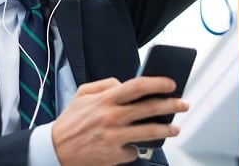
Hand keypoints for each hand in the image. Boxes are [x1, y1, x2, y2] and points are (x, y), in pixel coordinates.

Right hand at [51, 76, 189, 165]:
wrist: (55, 150)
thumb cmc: (71, 121)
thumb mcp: (82, 94)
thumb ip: (105, 84)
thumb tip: (124, 84)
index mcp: (105, 99)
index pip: (138, 86)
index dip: (158, 83)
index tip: (171, 84)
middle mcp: (111, 117)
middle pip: (150, 108)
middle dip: (172, 105)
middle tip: (184, 104)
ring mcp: (114, 137)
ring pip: (149, 132)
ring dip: (167, 130)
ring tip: (175, 129)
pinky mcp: (113, 155)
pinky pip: (134, 150)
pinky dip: (137, 148)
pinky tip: (138, 145)